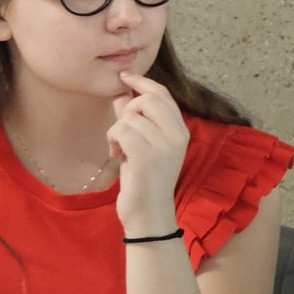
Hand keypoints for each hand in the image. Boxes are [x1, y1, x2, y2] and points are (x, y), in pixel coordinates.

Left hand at [108, 72, 189, 236]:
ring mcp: (163, 147)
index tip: (124, 77)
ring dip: (116, 131)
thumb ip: (135, 118)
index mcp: (180, 131)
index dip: (142, 82)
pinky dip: (113, 140)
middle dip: (128, 109)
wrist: (149, 216)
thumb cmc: (145, 180)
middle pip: (147, 99)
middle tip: (123, 129)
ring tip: (120, 150)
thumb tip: (123, 92)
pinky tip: (116, 155)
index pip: (163, 94)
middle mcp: (177, 136)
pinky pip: (121, 131)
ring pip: (129, 117)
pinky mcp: (146, 158)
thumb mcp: (143, 145)